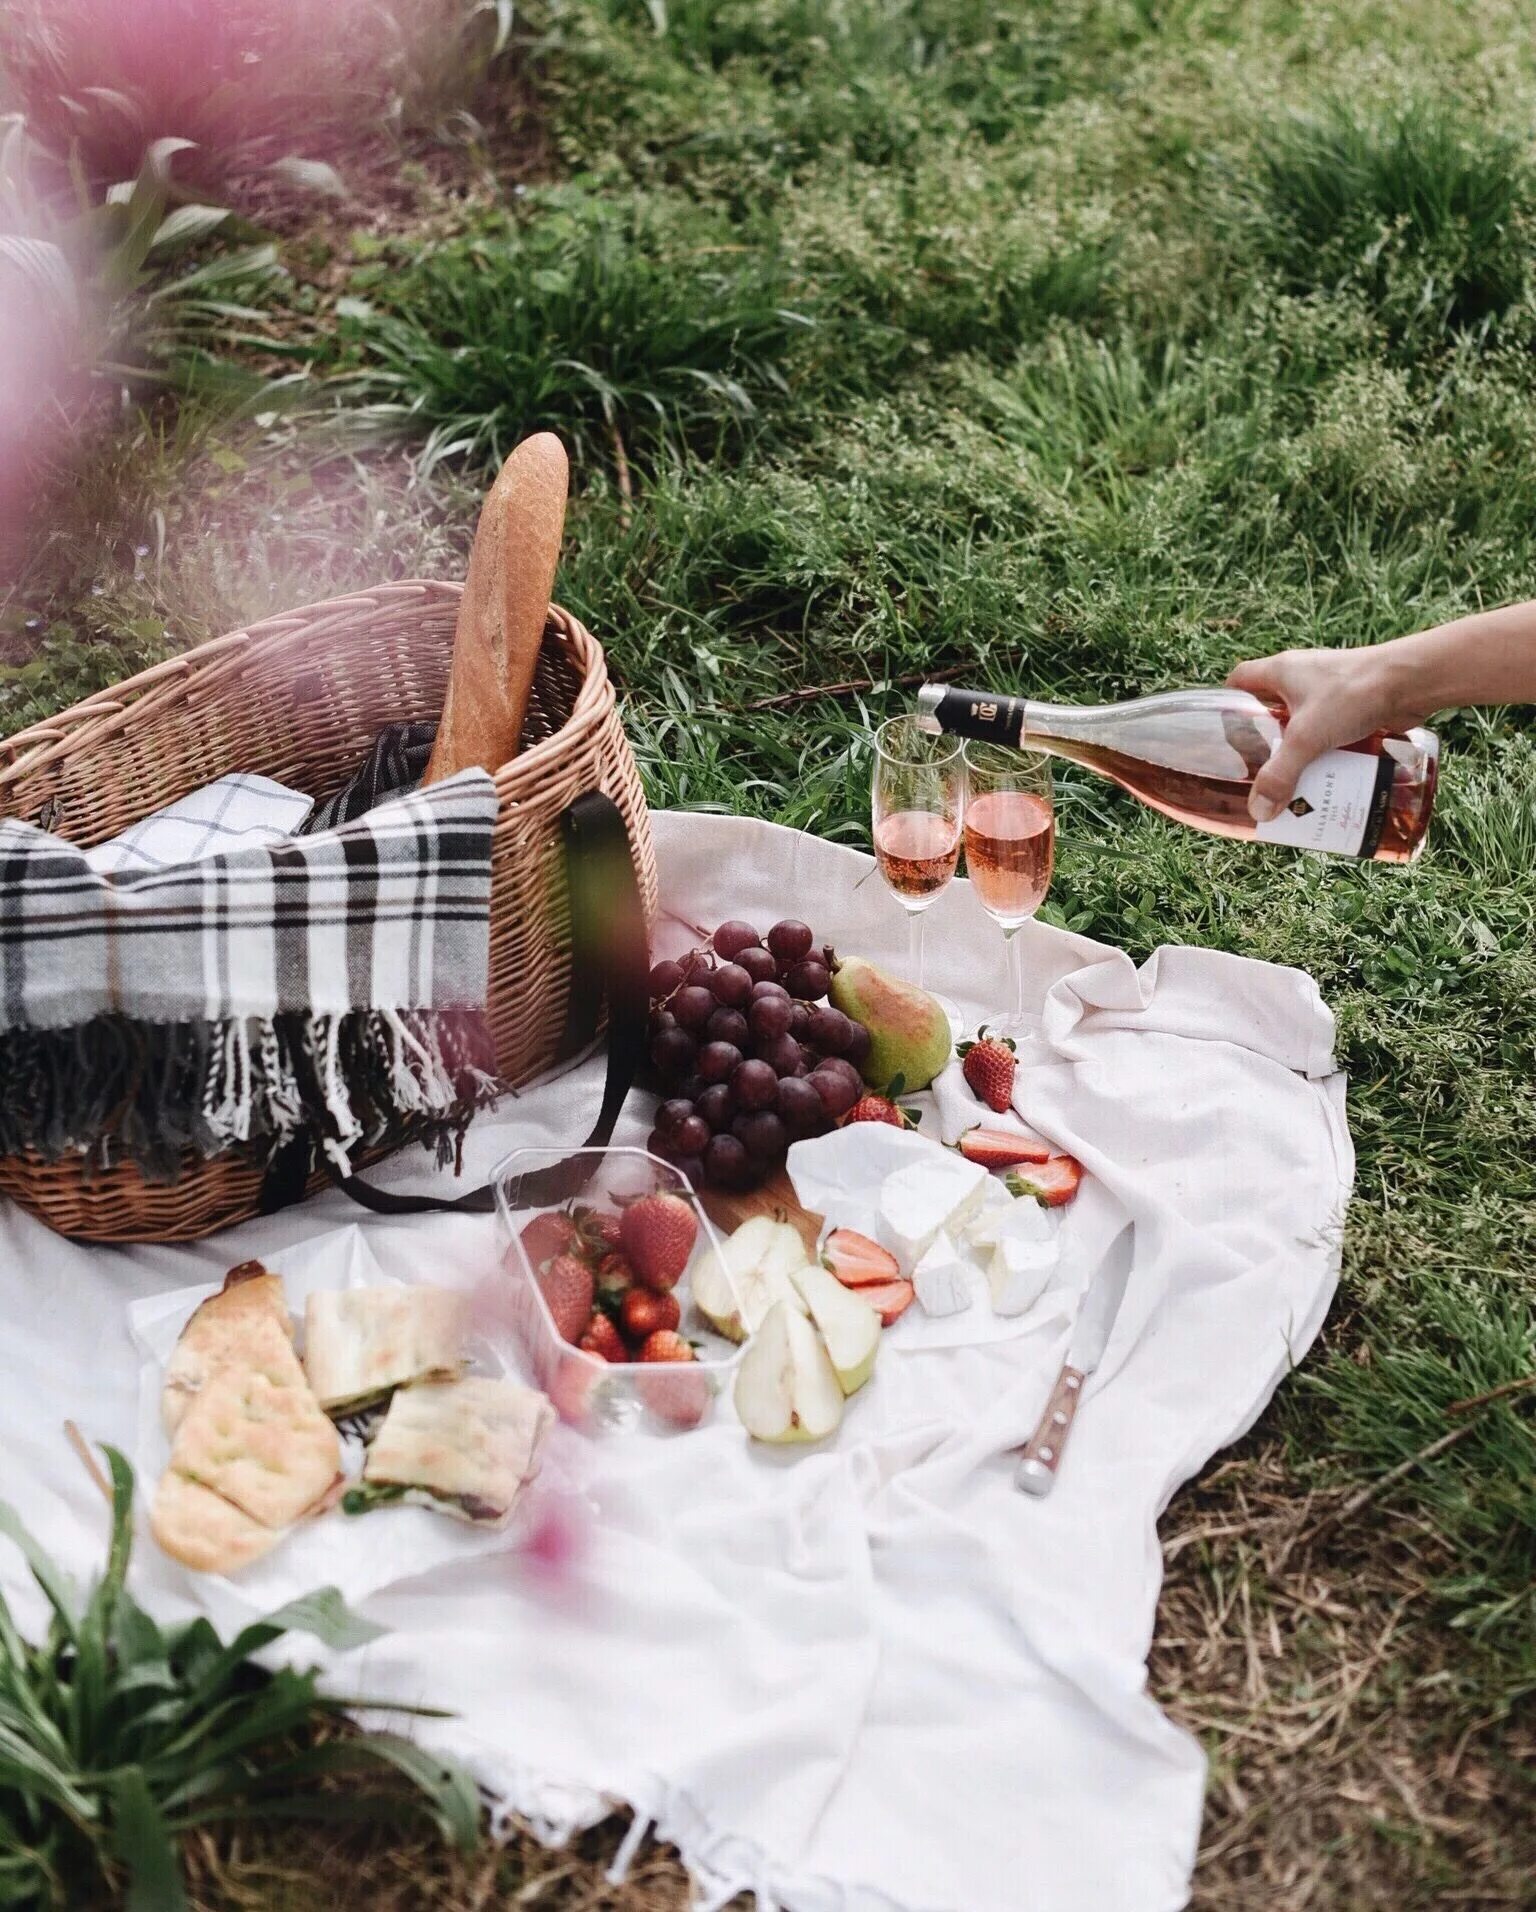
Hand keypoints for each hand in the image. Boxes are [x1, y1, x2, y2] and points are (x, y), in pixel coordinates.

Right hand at [1224, 648, 1406, 820]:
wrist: (1414, 679)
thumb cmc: (1355, 692)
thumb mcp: (1307, 737)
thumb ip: (1281, 774)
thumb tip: (1259, 811)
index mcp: (1280, 671)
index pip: (1239, 681)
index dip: (1228, 705)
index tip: (1226, 734)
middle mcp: (1302, 677)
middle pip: (1270, 707)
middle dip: (1264, 739)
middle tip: (1259, 769)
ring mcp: (1330, 690)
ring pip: (1302, 722)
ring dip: (1298, 749)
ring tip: (1293, 779)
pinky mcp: (1356, 703)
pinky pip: (1331, 729)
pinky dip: (1327, 750)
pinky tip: (1328, 773)